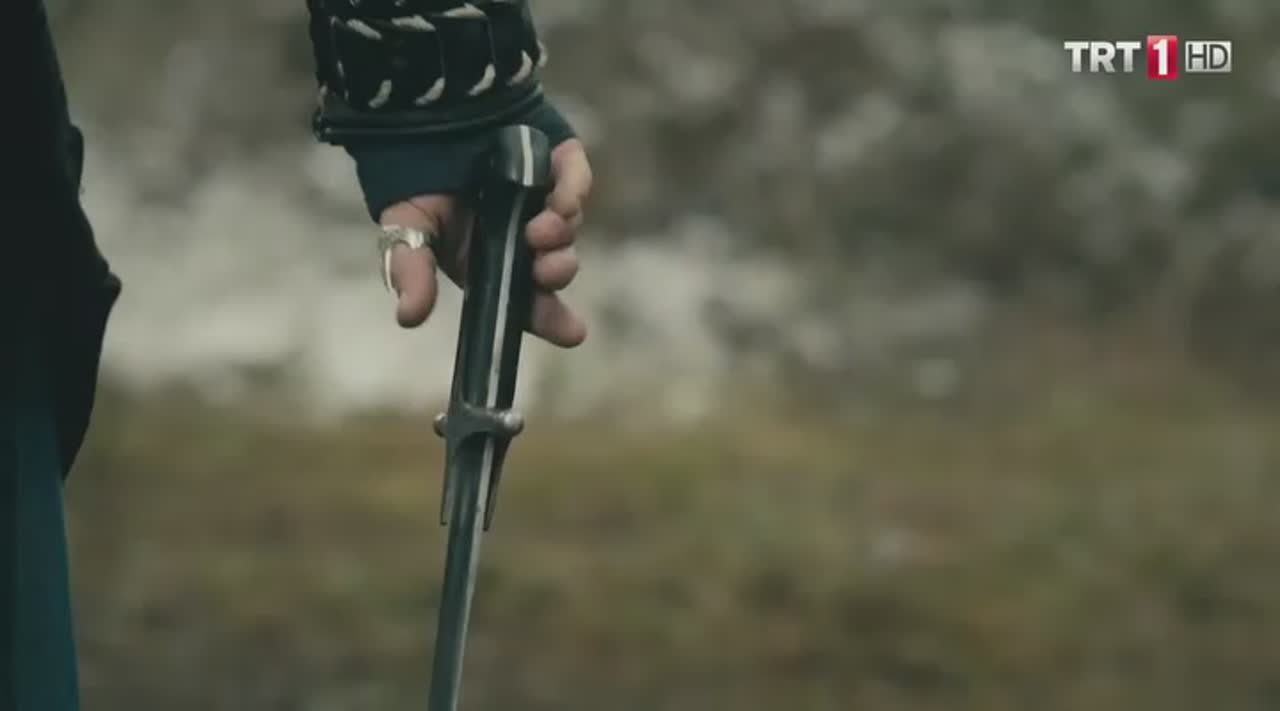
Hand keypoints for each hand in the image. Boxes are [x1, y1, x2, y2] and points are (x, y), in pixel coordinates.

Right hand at [378, 139, 590, 347]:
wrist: (422, 111)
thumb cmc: (414, 178)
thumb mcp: (405, 229)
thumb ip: (410, 272)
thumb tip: (408, 318)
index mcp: (493, 260)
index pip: (529, 299)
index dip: (552, 319)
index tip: (573, 333)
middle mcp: (525, 233)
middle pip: (556, 267)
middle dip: (556, 273)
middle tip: (545, 272)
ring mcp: (545, 195)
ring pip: (568, 226)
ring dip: (560, 236)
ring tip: (537, 230)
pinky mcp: (559, 160)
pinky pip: (577, 183)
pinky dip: (572, 194)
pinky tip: (558, 202)